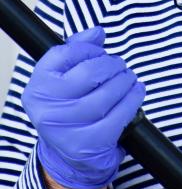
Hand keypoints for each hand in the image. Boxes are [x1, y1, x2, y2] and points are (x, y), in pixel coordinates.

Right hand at [22, 26, 144, 188]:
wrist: (69, 155)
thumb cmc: (69, 106)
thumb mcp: (64, 77)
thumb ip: (78, 49)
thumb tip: (97, 33)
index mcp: (38, 88)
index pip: (64, 54)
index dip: (88, 48)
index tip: (99, 52)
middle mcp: (47, 110)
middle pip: (88, 74)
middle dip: (111, 65)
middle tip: (119, 66)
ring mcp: (67, 130)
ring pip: (105, 96)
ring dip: (125, 81)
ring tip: (128, 78)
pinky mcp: (89, 146)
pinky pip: (117, 117)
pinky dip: (132, 100)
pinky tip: (135, 93)